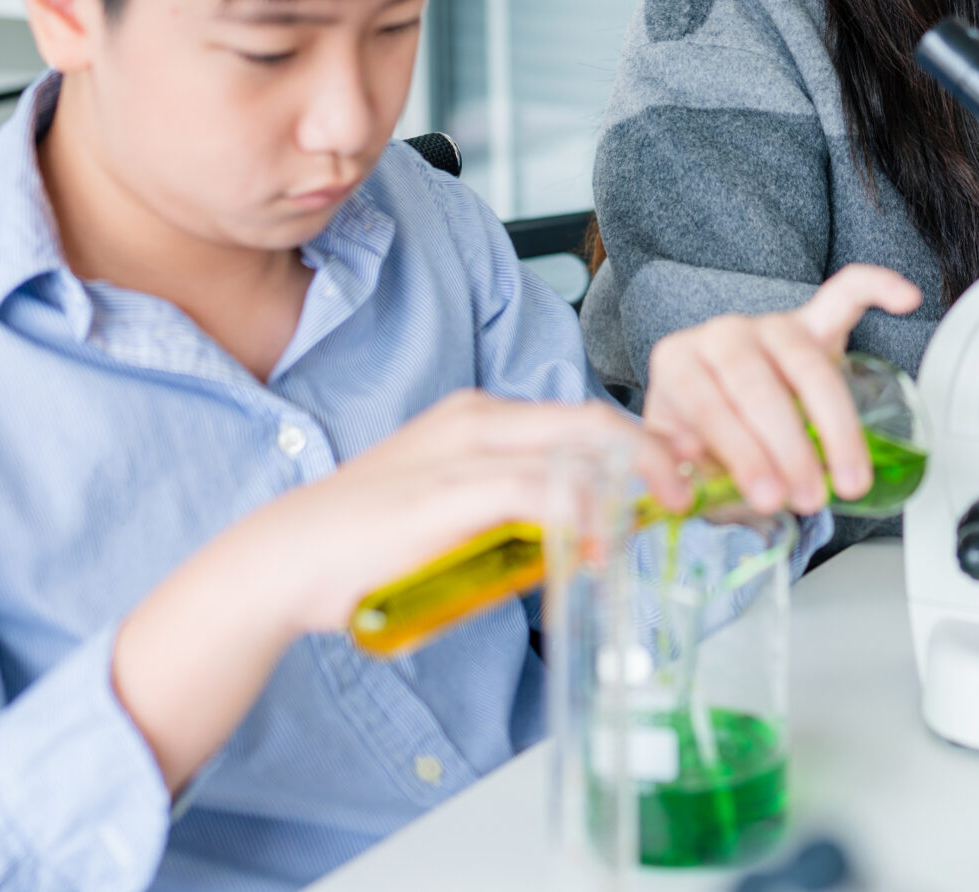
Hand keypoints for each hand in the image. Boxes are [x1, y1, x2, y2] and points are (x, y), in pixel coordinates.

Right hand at [265, 392, 681, 634]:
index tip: (680, 475)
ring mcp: (463, 451)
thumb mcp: (456, 517)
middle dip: (654, 451)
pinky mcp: (451, 490)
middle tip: (692, 489)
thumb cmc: (366, 546)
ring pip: (575, 446)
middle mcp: (477, 419)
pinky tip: (602, 542)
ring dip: (633, 480)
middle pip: (592, 421)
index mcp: (479, 419)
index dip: (639, 444)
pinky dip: (580, 513)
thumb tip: (580, 539)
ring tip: (667, 512)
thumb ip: (514, 517)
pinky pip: (536, 490)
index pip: (580, 418)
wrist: (285, 560)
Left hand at [642, 264, 921, 517]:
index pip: (708, 404)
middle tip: (809, 497)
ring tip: (851, 476)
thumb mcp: (676, 464)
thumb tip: (680, 496)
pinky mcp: (810, 322)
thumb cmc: (698, 437)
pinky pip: (845, 294)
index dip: (741, 453)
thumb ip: (673, 478)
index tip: (768, 497)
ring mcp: (770, 325)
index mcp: (678, 364)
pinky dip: (876, 288)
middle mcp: (722, 335)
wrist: (709, 412)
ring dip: (835, 424)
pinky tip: (905, 299)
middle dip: (789, 446)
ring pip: (807, 362)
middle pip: (759, 384)